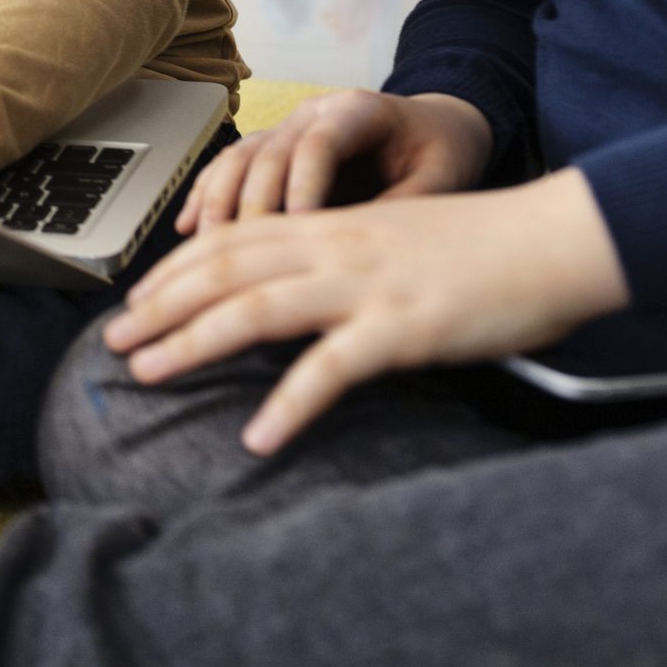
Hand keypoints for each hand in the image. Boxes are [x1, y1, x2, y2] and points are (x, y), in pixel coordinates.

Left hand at [106, 171, 631, 454]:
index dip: (173, 271)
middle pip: (223, 272)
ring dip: (192, 345)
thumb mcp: (394, 241)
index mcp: (332, 227)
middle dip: (159, 308)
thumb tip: (294, 288)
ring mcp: (366, 287)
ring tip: (148, 375)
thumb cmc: (481, 247)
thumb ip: (341, 259)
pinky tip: (258, 439)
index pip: (231, 241)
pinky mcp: (402, 329)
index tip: (135, 301)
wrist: (555, 239)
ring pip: (255, 310)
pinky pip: (330, 370)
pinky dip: (289, 405)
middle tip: (112, 344)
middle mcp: (335, 249)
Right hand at [179, 89, 491, 234]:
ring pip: (239, 157)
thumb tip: (360, 251)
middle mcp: (314, 112)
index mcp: (360, 110)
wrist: (436, 129)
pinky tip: (190, 229)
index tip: (300, 230)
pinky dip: (207, 197)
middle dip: (253, 204)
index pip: (320, 143)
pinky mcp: (272, 149)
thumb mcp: (443, 180)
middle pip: (269, 151)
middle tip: (244, 254)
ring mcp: (287, 127)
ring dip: (220, 202)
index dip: (304, 184)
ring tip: (207, 247)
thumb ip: (405, 208)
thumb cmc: (442, 153)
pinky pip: (229, 167)